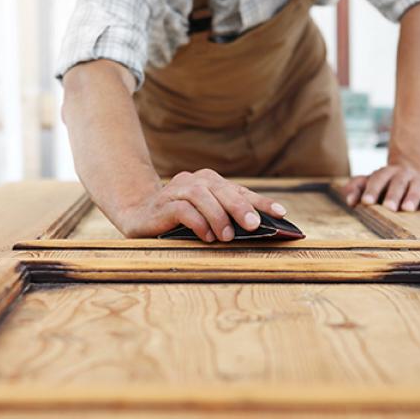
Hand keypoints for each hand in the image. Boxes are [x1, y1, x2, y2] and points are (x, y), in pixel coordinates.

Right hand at [117, 169, 286, 240]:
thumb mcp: (207, 218)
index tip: (282, 213)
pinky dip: (197, 222)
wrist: (138, 216)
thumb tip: (259, 229)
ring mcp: (176, 190)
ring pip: (201, 196)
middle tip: (254, 225)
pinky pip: (182, 209)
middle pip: (222, 189)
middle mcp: (195, 181)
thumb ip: (228, 219)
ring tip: (227, 237)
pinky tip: (206, 237)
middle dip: (241, 207)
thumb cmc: (180, 220)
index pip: (240, 190)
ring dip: (217, 216)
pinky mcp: (162, 205)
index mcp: (210, 182)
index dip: (261, 201)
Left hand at [342, 164, 419, 211]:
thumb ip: (357, 188)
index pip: (377, 180)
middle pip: (397, 183)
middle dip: (393, 195)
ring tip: (408, 209)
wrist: (409, 169)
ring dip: (412, 197)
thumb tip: (349, 200)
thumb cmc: (384, 182)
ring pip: (416, 187)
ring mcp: (418, 180)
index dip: (372, 190)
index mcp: (385, 173)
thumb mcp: (370, 182)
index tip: (366, 202)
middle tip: (388, 208)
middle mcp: (402, 175)